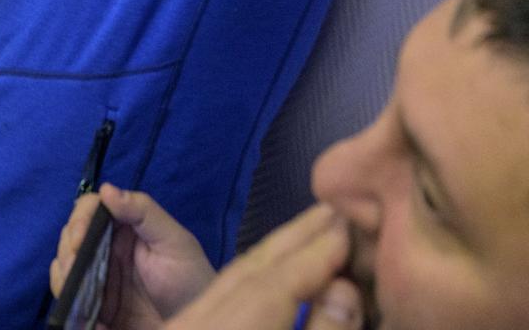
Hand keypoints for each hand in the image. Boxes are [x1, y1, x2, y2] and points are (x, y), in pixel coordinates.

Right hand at [50, 185, 215, 328]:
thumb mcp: (174, 241)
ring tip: (75, 294)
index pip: (90, 210)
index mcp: (124, 228)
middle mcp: (107, 249)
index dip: (79, 220)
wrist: (199, 323)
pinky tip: (86, 317)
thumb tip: (106, 189)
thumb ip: (144, 211)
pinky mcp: (96, 306)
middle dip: (67, 252)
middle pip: (71, 238)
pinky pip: (72, 301)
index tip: (79, 242)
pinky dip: (71, 306)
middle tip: (75, 270)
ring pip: (64, 269)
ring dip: (62, 278)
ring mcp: (100, 278)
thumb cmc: (191, 279)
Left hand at [163, 205, 355, 329]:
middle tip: (332, 211)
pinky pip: (219, 295)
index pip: (272, 285)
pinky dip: (252, 275)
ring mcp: (183, 327)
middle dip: (293, 240)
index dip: (312, 255)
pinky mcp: (183, 329)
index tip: (346, 229)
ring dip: (274, 253)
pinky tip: (277, 269)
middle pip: (248, 273)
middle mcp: (191, 324)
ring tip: (311, 230)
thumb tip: (344, 291)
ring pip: (230, 280)